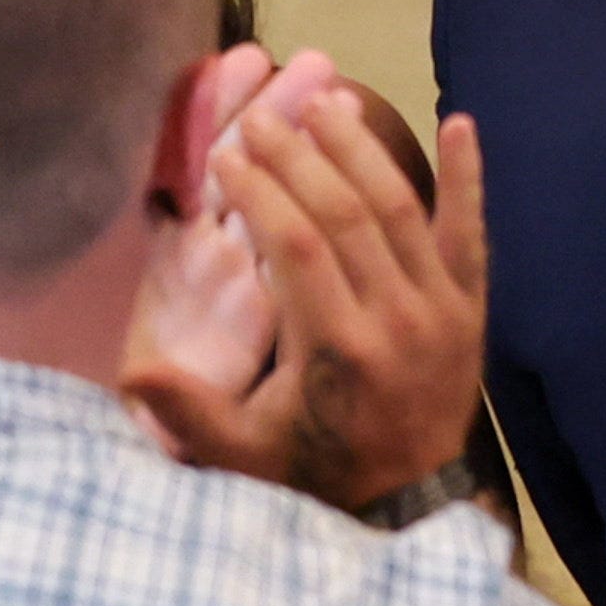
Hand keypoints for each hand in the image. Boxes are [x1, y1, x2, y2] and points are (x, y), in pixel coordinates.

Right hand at [123, 54, 487, 510]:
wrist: (408, 503)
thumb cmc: (315, 471)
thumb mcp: (246, 454)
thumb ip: (194, 413)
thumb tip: (132, 373)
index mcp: (338, 350)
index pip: (299, 247)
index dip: (263, 192)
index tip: (230, 154)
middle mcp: (396, 319)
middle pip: (348, 215)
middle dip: (302, 157)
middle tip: (265, 115)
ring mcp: (442, 309)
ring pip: (403, 209)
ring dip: (364, 150)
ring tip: (327, 102)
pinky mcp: (473, 306)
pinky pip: (473, 231)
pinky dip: (469, 175)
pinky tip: (461, 120)